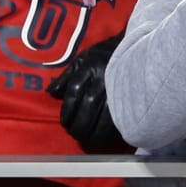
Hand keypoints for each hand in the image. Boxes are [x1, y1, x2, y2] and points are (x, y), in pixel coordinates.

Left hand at [47, 34, 124, 150]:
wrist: (135, 47)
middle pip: (89, 105)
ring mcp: (120, 87)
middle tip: (75, 134)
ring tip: (88, 139)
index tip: (64, 123)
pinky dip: (112, 129)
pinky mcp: (133, 96)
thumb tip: (51, 92)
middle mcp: (104, 77)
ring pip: (106, 114)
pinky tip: (106, 136)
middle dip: (80, 124)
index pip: (74, 92)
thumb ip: (67, 76)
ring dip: (95, 130)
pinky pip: (121, 116)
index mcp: (90, 67)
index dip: (68, 111)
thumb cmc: (104, 55)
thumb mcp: (83, 59)